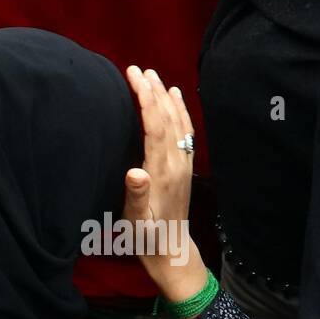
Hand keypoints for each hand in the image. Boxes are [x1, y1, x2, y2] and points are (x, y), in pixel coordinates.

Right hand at [122, 66, 205, 303]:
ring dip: (167, 98)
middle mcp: (176, 165)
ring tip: (155, 76)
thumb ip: (135, 195)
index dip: (146, 99)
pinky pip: (185, 134)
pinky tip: (176, 98)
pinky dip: (181, 112)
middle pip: (167, 120)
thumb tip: (134, 173)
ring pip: (178, 124)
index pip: (155, 127)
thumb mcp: (135, 219)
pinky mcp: (184, 169)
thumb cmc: (146, 236)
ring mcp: (182, 166)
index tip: (134, 76)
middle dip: (154, 92)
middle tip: (139, 69)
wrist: (171, 250)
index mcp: (161, 173)